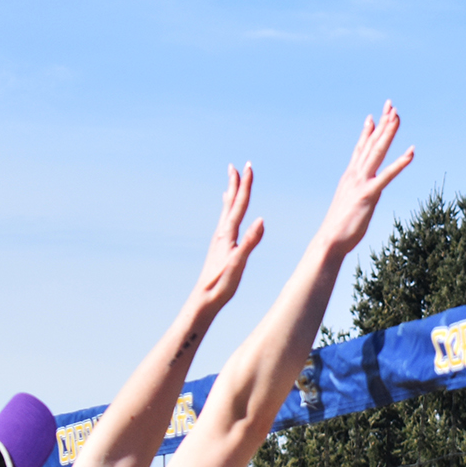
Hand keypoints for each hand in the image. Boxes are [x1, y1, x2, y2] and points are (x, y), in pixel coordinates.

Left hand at [193, 163, 264, 311]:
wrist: (203, 300)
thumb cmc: (221, 284)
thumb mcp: (238, 263)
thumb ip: (250, 242)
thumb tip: (262, 220)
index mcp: (228, 235)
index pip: (240, 205)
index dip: (245, 185)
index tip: (249, 167)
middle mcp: (222, 234)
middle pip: (231, 204)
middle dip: (236, 184)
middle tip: (236, 166)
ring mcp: (219, 241)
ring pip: (226, 212)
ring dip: (230, 196)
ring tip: (230, 183)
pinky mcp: (219, 249)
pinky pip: (224, 223)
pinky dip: (227, 213)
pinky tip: (226, 216)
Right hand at [316, 101, 413, 254]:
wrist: (329, 242)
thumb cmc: (339, 228)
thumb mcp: (348, 205)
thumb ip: (355, 195)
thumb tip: (360, 194)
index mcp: (350, 177)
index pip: (360, 149)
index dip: (368, 132)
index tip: (373, 116)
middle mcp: (355, 175)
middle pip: (371, 144)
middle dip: (382, 124)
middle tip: (391, 105)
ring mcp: (361, 183)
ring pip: (378, 152)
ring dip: (388, 133)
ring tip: (397, 116)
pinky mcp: (369, 194)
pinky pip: (387, 175)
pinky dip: (400, 162)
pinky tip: (411, 152)